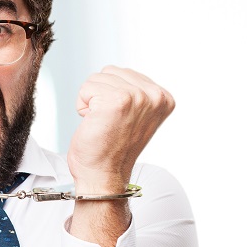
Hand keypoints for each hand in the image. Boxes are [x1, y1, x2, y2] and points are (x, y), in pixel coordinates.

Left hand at [69, 66, 173, 192]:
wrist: (103, 175)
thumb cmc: (113, 149)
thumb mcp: (137, 115)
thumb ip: (137, 93)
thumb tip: (122, 75)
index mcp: (163, 98)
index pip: (124, 73)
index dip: (113, 95)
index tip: (121, 120)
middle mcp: (154, 96)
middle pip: (110, 71)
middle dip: (101, 95)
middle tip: (109, 122)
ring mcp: (137, 97)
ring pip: (97, 78)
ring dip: (92, 101)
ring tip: (103, 123)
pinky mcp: (117, 101)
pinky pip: (86, 88)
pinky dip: (83, 106)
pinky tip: (94, 124)